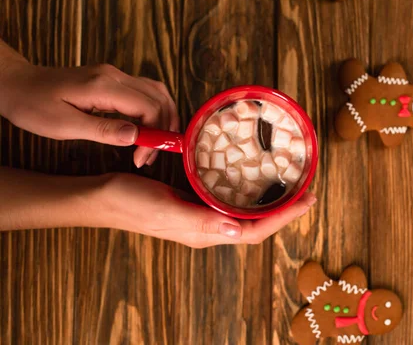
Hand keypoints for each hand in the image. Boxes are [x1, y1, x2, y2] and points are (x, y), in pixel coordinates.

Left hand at [0, 42, 177, 166]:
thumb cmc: (33, 106)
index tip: (141, 158)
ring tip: (157, 144)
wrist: (17, 84)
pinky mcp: (112, 79)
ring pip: (157, 92)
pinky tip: (149, 128)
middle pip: (159, 99)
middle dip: (163, 130)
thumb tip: (135, 137)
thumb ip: (102, 130)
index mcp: (103, 86)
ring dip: (164, 118)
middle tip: (150, 156)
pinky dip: (155, 110)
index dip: (154, 136)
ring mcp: (114, 75)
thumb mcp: (63, 126)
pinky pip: (146, 91)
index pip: (149, 108)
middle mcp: (114, 75)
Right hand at [97, 173, 316, 247]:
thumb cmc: (130, 203)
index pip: (255, 231)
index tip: (307, 200)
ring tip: (292, 187)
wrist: (104, 197)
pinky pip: (230, 201)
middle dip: (285, 210)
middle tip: (308, 192)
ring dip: (271, 202)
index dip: (284, 217)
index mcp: (206, 233)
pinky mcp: (195, 203)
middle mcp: (209, 228)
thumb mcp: (165, 211)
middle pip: (257, 224)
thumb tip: (239, 232)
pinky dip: (249, 192)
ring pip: (246, 213)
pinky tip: (256, 180)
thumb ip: (200, 222)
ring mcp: (202, 216)